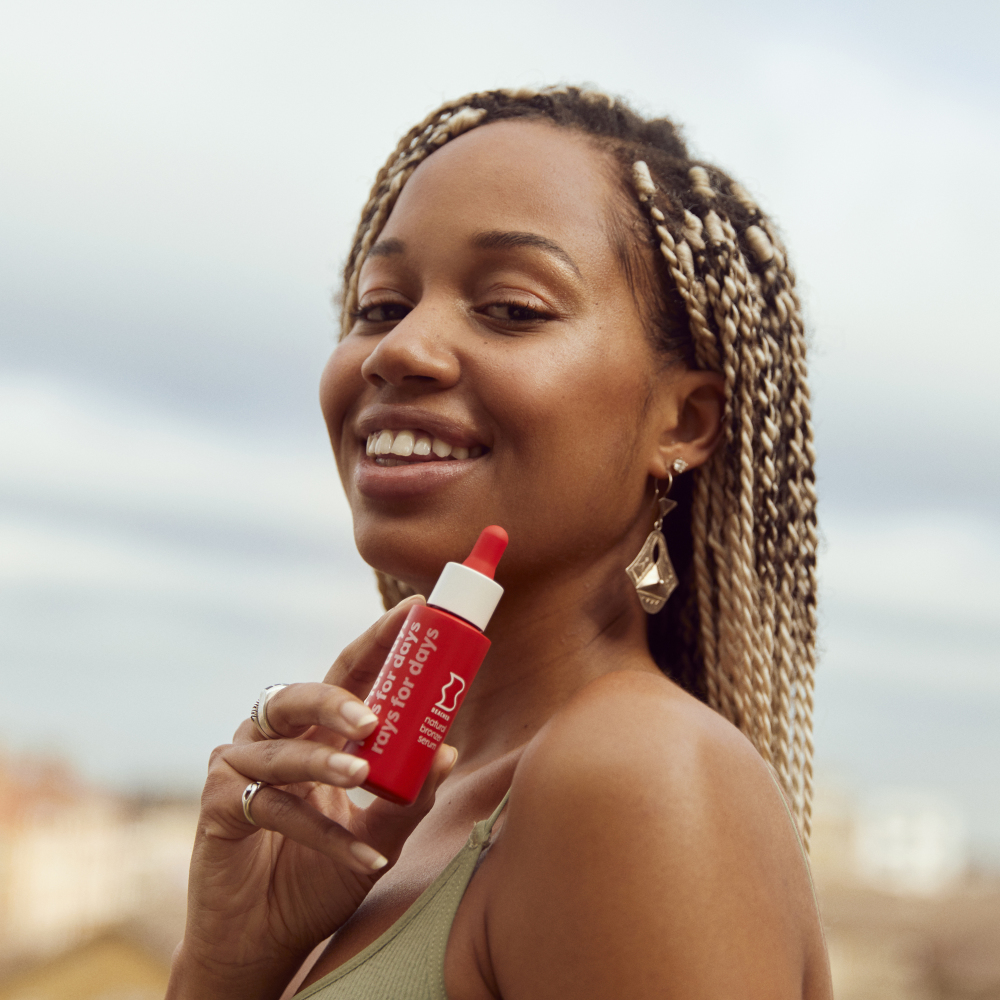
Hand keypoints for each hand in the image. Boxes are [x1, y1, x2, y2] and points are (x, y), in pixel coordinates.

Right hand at [167, 595, 455, 999]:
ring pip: (281, 750)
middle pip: (299, 696)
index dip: (376, 642)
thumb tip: (449, 752)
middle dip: (336, 698)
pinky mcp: (216, 807)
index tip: (414, 609)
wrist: (264, 943)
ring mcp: (239, 770)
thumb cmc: (317, 879)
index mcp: (315, 734)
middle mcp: (274, 740)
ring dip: (324, 763)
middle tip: (373, 716)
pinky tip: (361, 858)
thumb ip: (409, 800)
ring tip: (363, 776)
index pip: (347, 676)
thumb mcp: (377, 840)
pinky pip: (270, 808)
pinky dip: (320, 833)